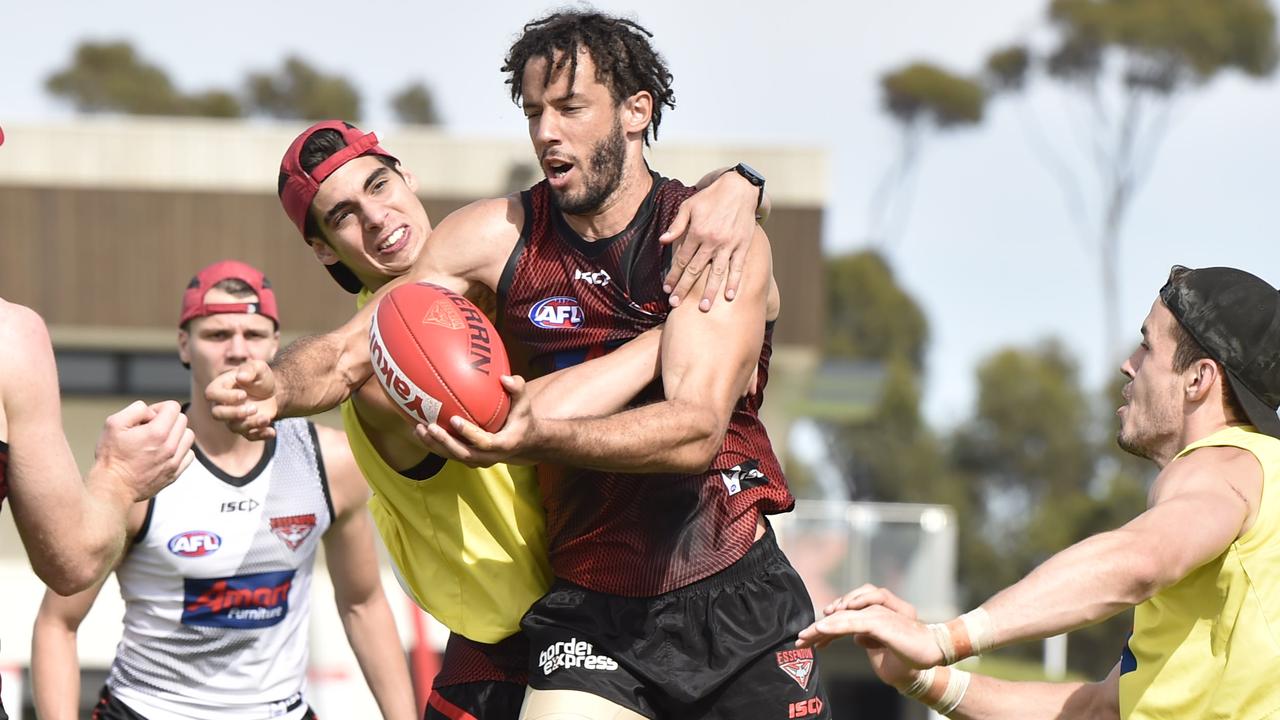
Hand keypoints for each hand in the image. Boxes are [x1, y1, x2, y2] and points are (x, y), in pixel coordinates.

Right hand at [93, 400, 194, 501]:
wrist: (112, 487)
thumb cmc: (111, 455)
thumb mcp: (114, 424)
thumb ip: (137, 409)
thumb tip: (152, 412)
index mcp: (157, 433)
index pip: (173, 407)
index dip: (159, 408)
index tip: (147, 418)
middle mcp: (170, 447)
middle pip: (182, 420)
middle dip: (167, 419)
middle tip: (149, 428)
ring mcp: (175, 461)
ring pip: (188, 436)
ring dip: (176, 434)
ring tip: (158, 440)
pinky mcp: (175, 473)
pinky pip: (189, 454)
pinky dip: (180, 450)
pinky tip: (163, 452)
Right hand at [207, 360, 278, 439]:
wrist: (275, 391)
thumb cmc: (261, 377)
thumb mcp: (259, 368)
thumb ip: (250, 369)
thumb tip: (241, 376)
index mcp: (221, 387)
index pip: (211, 394)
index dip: (225, 397)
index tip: (243, 394)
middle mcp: (223, 405)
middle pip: (217, 414)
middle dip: (234, 413)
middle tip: (254, 408)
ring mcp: (233, 418)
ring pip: (233, 427)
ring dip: (250, 424)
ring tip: (266, 418)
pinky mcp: (246, 428)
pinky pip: (249, 436)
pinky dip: (260, 435)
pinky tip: (272, 431)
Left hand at [412, 375, 537, 467]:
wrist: (523, 442)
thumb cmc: (522, 419)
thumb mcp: (524, 404)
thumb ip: (518, 388)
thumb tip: (504, 378)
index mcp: (503, 444)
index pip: (484, 442)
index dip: (469, 433)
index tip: (454, 420)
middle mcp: (489, 457)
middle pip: (463, 454)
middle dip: (445, 442)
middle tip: (430, 426)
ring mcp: (478, 460)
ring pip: (452, 456)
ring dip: (434, 445)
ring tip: (418, 429)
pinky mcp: (468, 458)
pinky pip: (449, 454)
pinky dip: (434, 444)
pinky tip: (419, 430)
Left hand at [660, 170, 758, 310]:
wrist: (739, 188)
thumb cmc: (711, 197)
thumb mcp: (689, 206)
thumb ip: (677, 225)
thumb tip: (663, 241)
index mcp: (697, 232)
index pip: (682, 259)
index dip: (673, 275)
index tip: (667, 289)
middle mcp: (712, 241)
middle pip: (696, 269)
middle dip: (685, 288)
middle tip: (676, 304)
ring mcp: (728, 245)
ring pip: (717, 272)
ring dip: (709, 291)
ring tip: (704, 308)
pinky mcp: (742, 246)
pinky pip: (738, 267)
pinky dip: (734, 282)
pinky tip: (729, 296)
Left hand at [796, 584, 943, 668]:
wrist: (930, 659)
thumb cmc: (907, 655)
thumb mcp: (880, 649)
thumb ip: (867, 640)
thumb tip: (855, 637)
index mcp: (872, 616)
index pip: (843, 618)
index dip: (825, 629)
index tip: (808, 641)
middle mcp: (874, 610)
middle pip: (840, 614)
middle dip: (818, 627)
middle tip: (800, 639)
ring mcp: (877, 614)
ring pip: (843, 616)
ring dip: (822, 626)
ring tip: (806, 635)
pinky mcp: (881, 622)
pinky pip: (853, 622)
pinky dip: (835, 624)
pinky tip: (821, 628)